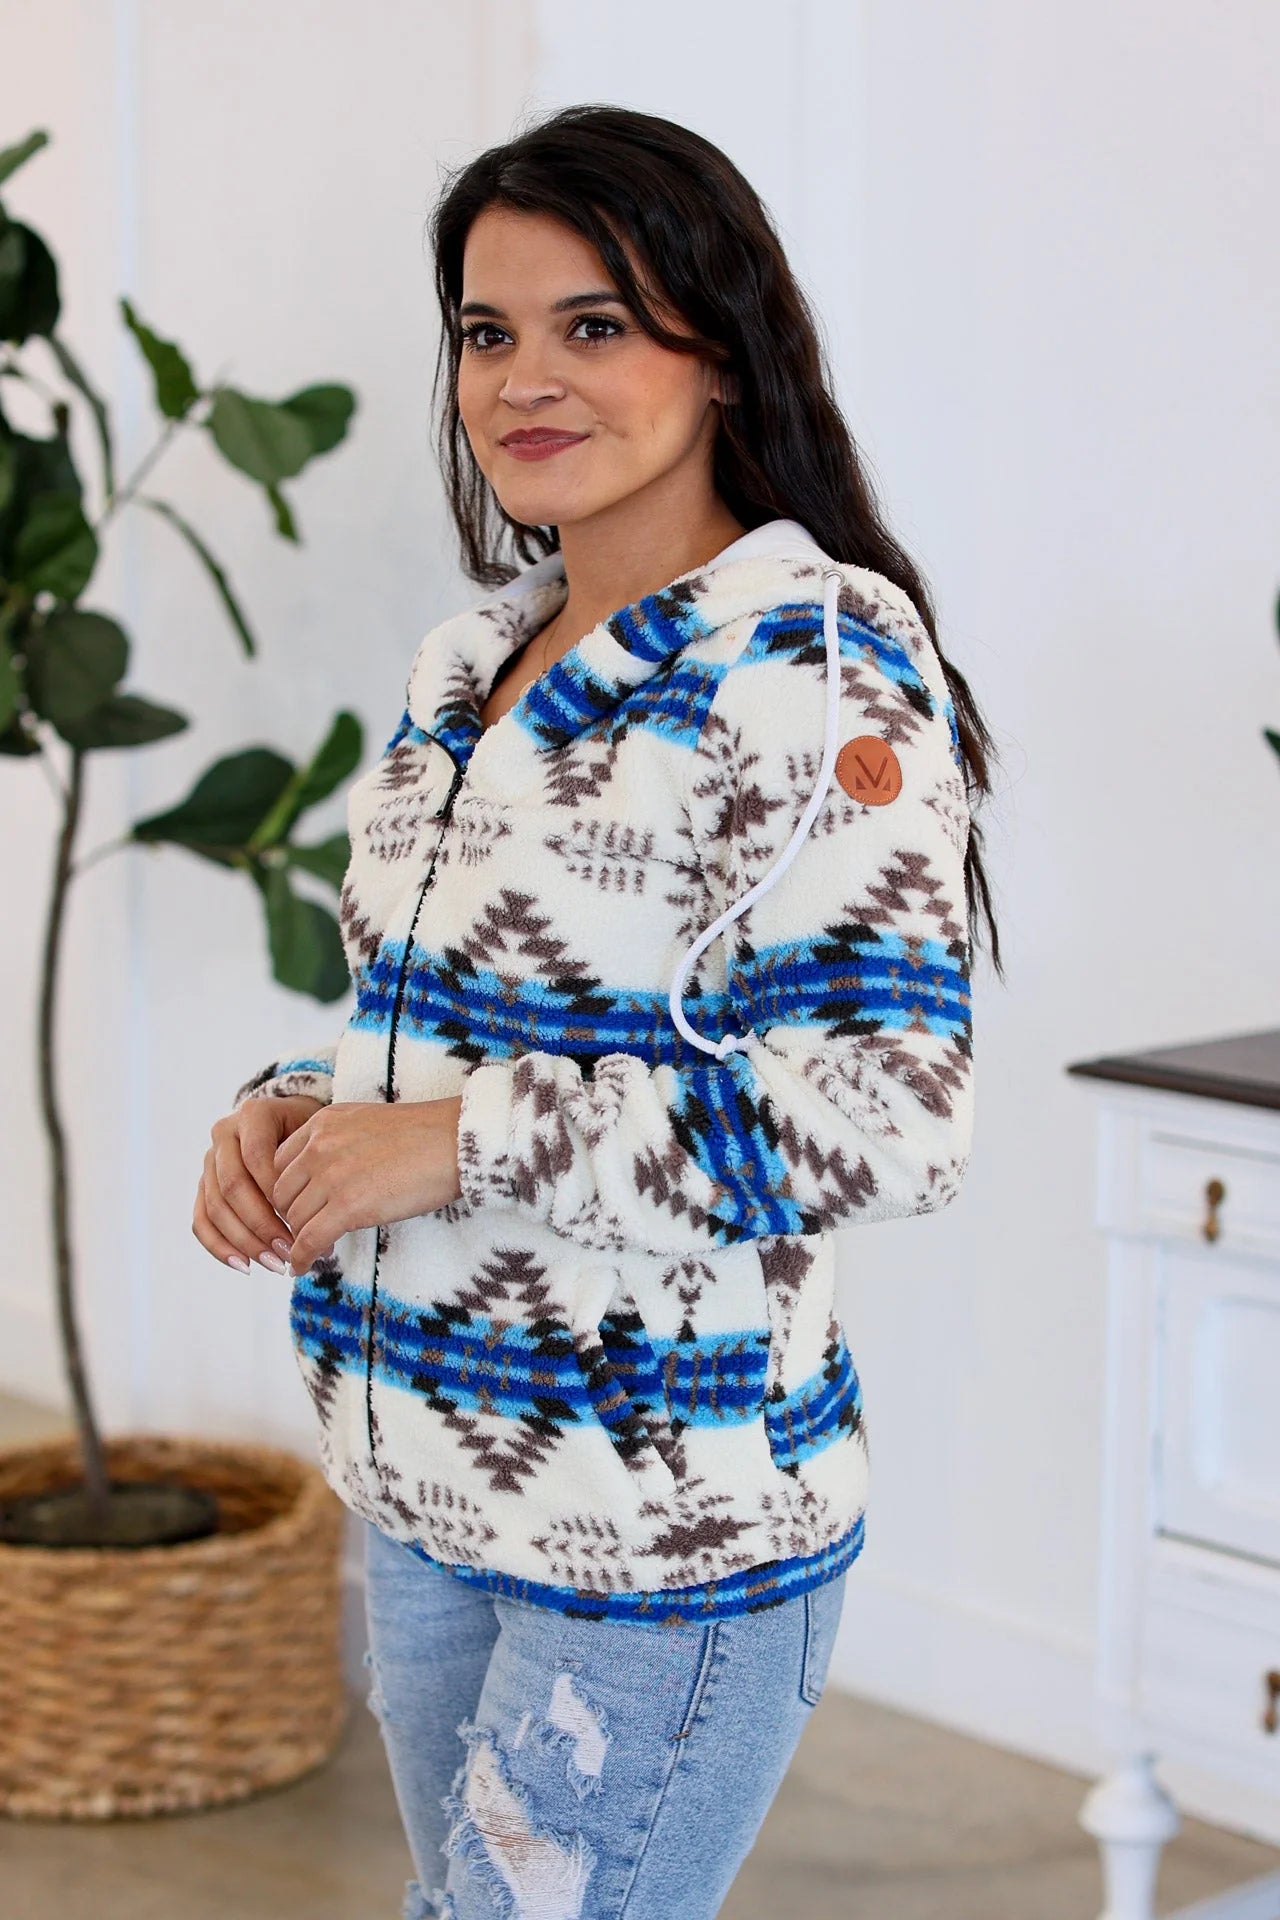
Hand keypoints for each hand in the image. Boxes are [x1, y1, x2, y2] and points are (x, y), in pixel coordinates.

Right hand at [195, 1095, 324, 1273]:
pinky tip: (245, 1265)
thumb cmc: (313, 1134)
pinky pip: (201, 1221)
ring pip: (216, 1207)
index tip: (303, 1220)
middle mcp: (224, 1135)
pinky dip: (220, 1247)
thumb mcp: (319, 1136)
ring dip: (246, 1241)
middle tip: (291, 1251)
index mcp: (253, 1115)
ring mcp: (209, 1161)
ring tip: (276, 1263)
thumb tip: (315, 1222)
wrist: (294, 1123)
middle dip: (262, 1224)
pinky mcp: (203, 1186)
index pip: (257, 1156)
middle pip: (233, 1186)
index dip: (276, 1191)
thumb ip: (312, 1164)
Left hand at [271, 1097, 463, 1274]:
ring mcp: (331, 1176)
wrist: (455, 1141)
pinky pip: (309, 1240)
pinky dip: (300, 1258)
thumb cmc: (425, 1134)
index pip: (279, 1163)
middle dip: (291, 1216)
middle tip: (306, 1232)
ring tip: (313, 1250)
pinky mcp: (348, 1207)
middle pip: (281, 1193)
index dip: (288, 1190)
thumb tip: (327, 1176)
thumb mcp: (366, 1122)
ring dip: (299, 1238)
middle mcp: (319, 1146)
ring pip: (293, 1218)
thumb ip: (338, 1142)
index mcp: (322, 1123)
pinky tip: (301, 1268)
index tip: (300, 1206)